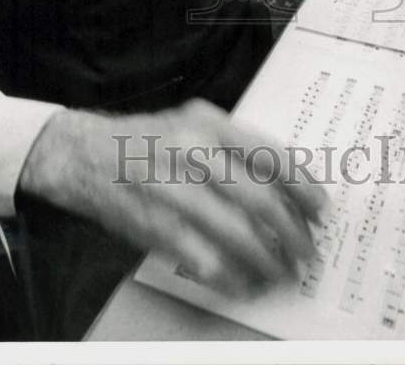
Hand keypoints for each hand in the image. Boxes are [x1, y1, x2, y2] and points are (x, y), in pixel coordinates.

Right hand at [19, 99, 329, 297]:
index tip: (321, 211)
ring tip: (281, 273)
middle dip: (293, 233)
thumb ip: (235, 147)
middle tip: (307, 252)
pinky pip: (203, 259)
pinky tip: (243, 282)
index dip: (304, 188)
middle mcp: (193, 151)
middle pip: (261, 200)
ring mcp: (172, 189)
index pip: (272, 156)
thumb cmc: (147, 141)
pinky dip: (230, 276)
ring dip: (267, 260)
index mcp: (210, 123)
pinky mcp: (153, 224)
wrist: (83, 153)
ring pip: (237, 234)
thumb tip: (288, 185)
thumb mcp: (194, 124)